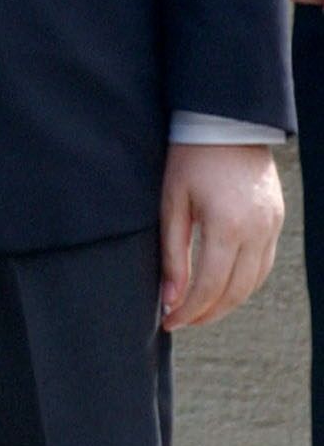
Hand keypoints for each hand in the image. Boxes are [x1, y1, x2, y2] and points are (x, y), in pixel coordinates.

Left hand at [159, 142, 283, 330]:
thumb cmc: (190, 158)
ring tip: (199, 308)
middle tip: (182, 320)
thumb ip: (173, 254)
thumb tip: (170, 298)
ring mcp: (271, 226)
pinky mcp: (276, 220)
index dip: (189, 311)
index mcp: (227, 227)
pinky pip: (264, 264)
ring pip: (253, 283)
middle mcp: (256, 231)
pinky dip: (244, 282)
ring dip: (227, 302)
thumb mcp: (172, 202)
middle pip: (235, 292)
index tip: (170, 322)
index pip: (209, 287)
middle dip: (207, 313)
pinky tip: (223, 285)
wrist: (226, 123)